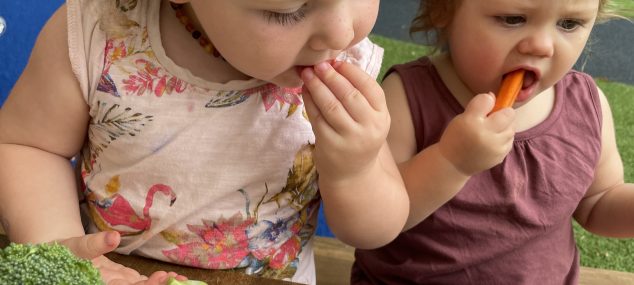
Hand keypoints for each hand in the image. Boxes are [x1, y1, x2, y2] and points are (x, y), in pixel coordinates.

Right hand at [60, 231, 186, 284]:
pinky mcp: (122, 281)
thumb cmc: (61, 252)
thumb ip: (93, 245)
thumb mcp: (74, 246)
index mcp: (96, 283)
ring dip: (161, 284)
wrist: (60, 256)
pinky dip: (157, 280)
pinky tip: (176, 278)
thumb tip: (114, 237)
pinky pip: (141, 282)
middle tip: (177, 279)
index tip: (162, 278)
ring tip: (182, 280)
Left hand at [301, 61, 389, 183]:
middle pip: (349, 95)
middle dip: (332, 76)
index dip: (352, 72)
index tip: (337, 62)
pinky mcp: (330, 145)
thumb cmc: (360, 138)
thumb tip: (336, 64)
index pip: (370, 88)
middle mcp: (369, 128)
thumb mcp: (370, 119)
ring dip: (317, 86)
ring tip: (307, 73)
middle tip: (319, 64)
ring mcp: (349, 138)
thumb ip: (360, 96)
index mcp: (383, 117)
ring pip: (331, 105)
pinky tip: (305, 90)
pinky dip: (309, 101)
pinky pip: (317, 117)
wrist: (353, 175)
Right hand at [438, 93, 514, 175]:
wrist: (452, 164)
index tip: (487, 108)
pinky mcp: (500, 157)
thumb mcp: (462, 118)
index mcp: (473, 122)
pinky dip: (503, 139)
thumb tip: (492, 96)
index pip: (492, 103)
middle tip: (494, 119)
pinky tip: (493, 141)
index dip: (492, 103)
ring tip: (493, 131)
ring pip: (511, 129)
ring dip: (505, 127)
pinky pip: (509, 142)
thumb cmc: (456, 138)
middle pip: (509, 116)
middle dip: (504, 114)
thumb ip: (478, 105)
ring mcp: (495, 148)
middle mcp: (487, 135)